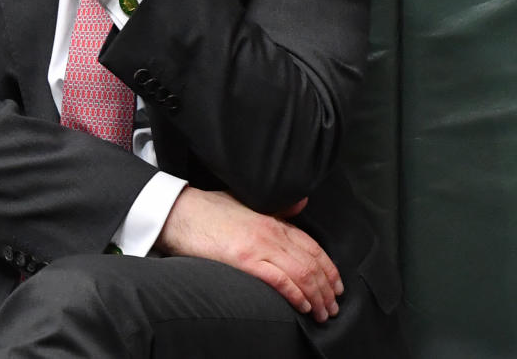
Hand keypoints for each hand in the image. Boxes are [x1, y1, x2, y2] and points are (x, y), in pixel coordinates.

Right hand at [156, 187, 342, 322]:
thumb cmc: (208, 210)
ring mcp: (258, 246)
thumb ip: (275, 208)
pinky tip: (303, 306)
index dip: (329, 267)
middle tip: (333, 306)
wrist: (180, 212)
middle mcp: (271, 233)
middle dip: (327, 288)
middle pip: (311, 263)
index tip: (336, 284)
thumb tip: (300, 204)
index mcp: (273, 220)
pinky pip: (279, 280)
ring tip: (323, 313)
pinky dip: (296, 295)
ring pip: (301, 274)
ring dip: (317, 297)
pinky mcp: (244, 260)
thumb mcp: (246, 203)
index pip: (312, 246)